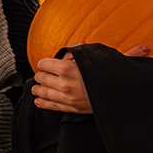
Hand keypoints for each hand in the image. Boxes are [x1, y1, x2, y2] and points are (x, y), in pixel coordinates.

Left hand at [32, 45, 149, 114]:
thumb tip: (80, 44)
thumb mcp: (96, 56)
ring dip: (37, 89)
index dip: (44, 63)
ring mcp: (66, 98)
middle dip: (40, 75)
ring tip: (36, 88)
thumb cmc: (107, 74)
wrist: (117, 94)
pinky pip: (51, 106)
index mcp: (67, 68)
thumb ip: (82, 50)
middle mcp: (64, 83)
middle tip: (41, 75)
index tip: (45, 64)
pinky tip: (38, 101)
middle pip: (41, 78)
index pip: (44, 64)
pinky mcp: (70, 108)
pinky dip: (42, 103)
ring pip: (43, 93)